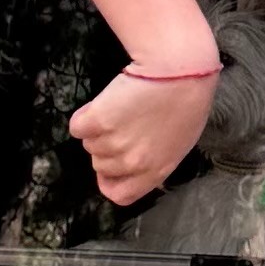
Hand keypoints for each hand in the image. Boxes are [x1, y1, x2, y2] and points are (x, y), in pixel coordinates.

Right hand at [69, 65, 217, 208]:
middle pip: (100, 165)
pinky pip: (78, 126)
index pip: (120, 194)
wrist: (179, 70)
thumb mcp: (179, 142)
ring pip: (89, 143)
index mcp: (155, 171)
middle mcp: (132, 163)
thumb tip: (135, 164)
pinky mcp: (97, 121)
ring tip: (122, 108)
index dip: (110, 181)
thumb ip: (155, 160)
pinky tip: (106, 102)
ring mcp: (113, 143)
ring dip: (98, 128)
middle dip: (107, 147)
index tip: (109, 170)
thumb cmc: (186, 101)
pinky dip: (85, 115)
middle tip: (124, 123)